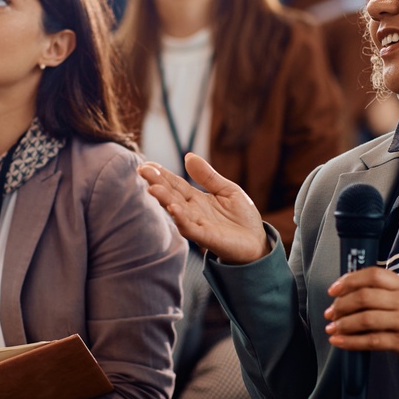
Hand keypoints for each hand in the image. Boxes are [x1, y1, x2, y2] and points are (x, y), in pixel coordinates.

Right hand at [138, 153, 269, 263]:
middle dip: (157, 183)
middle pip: (171, 195)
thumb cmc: (241, 216)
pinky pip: (190, 227)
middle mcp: (192, 211)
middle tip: (142, 170)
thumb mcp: (227, 189)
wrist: (256, 242)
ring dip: (164, 200)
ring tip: (152, 188)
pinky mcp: (206, 237)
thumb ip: (208, 175)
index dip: (161, 174)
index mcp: (196, 198)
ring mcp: (197, 224)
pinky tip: (173, 208)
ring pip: (176, 210)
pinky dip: (180, 218)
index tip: (146, 163)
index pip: (175, 184)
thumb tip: (188, 156)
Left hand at [324, 268, 398, 366]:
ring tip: (332, 327)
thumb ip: (388, 288)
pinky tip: (339, 341)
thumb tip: (354, 289)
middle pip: (364, 297)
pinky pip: (371, 341)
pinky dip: (351, 341)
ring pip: (365, 319)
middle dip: (341, 305)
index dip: (349, 280)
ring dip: (343, 323)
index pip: (373, 275)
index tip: (334, 289)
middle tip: (330, 311)